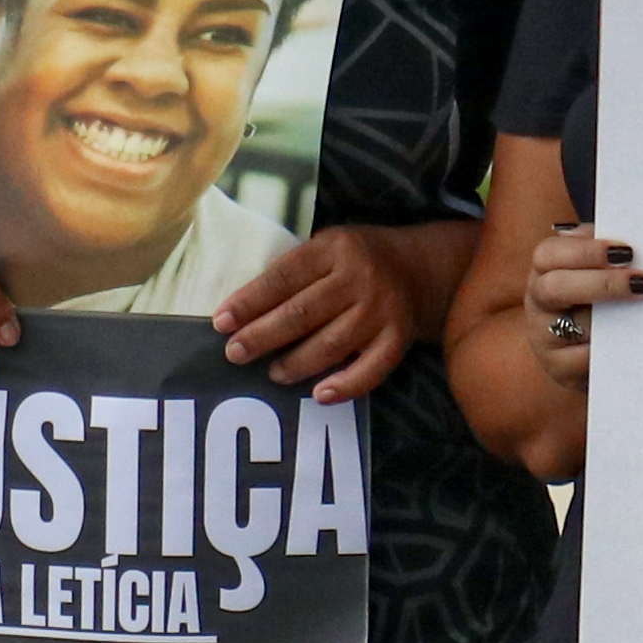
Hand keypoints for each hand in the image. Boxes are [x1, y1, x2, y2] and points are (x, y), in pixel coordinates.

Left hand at [216, 226, 418, 401]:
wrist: (421, 269)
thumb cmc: (357, 261)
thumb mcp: (327, 247)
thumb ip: (293, 272)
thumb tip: (243, 311)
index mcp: (334, 248)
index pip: (283, 277)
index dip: (249, 302)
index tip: (221, 322)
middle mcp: (360, 278)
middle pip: (302, 313)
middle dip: (262, 336)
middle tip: (235, 353)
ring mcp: (381, 310)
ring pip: (331, 344)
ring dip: (295, 364)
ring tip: (272, 373)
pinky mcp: (398, 339)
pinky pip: (370, 370)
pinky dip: (344, 385)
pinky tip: (318, 395)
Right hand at [517, 222, 642, 397]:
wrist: (586, 352)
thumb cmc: (597, 301)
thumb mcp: (595, 272)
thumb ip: (604, 254)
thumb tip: (628, 248)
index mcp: (545, 270)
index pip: (549, 254)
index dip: (586, 251)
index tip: (627, 252)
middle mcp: (538, 302)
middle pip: (554, 288)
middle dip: (602, 283)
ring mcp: (543, 338)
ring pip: (568, 327)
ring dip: (610, 319)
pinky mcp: (559, 369)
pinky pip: (583, 360)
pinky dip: (610, 350)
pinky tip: (635, 341)